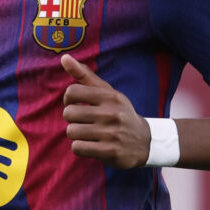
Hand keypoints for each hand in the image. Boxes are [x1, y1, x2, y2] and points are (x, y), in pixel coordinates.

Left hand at [61, 54, 150, 169]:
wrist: (144, 141)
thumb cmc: (120, 113)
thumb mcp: (108, 92)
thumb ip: (85, 75)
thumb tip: (64, 57)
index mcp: (110, 96)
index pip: (72, 91)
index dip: (68, 99)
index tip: (75, 103)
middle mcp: (112, 113)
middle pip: (69, 113)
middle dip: (72, 118)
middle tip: (83, 120)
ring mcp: (111, 133)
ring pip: (71, 131)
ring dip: (75, 134)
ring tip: (87, 133)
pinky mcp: (110, 152)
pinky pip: (77, 147)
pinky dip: (80, 147)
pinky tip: (90, 144)